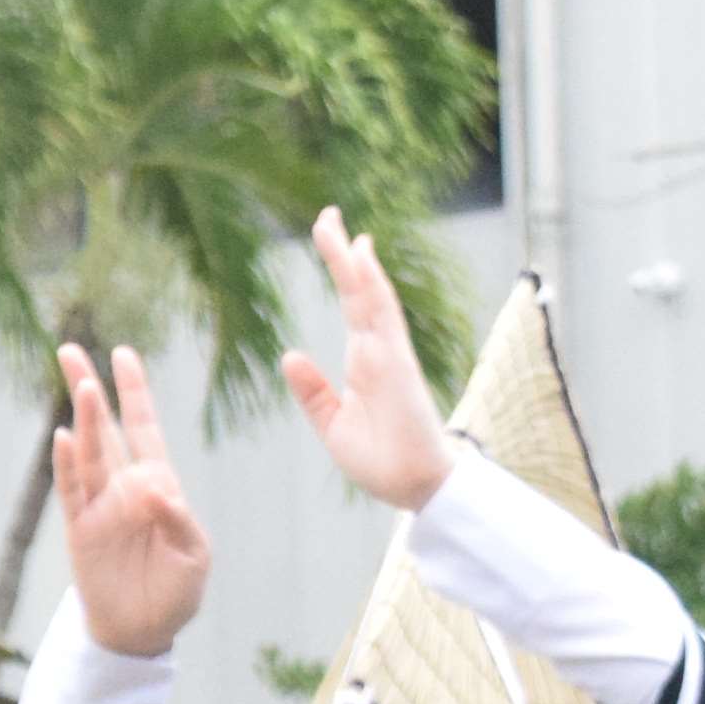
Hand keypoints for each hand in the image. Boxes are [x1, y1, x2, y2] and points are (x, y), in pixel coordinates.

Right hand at [47, 342, 212, 657]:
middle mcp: (124, 487)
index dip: (134, 392)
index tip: (124, 355)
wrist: (141, 631)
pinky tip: (63, 437)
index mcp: (158, 485)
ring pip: (88, 452)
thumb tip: (153, 489)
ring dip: (84, 419)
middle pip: (105, 428)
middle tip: (69, 349)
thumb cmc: (175, 591)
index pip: (144, 428)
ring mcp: (99, 506)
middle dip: (90, 389)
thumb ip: (178, 519)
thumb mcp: (194, 556)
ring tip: (80, 383)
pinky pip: (72, 491)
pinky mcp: (79, 529)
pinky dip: (67, 465)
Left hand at [275, 208, 451, 511]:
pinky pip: (382, 316)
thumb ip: (313, 391)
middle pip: (360, 290)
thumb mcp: (332, 423)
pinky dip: (371, 286)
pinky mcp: (396, 364)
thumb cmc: (381, 459)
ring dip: (353, 259)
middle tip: (327, 215)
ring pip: (370, 295)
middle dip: (344, 253)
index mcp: (365, 362)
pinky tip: (360, 259)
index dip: (346, 273)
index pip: (355, 307)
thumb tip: (289, 355)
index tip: (340, 242)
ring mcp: (389, 354)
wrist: (415, 488)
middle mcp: (379, 350)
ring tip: (335, 225)